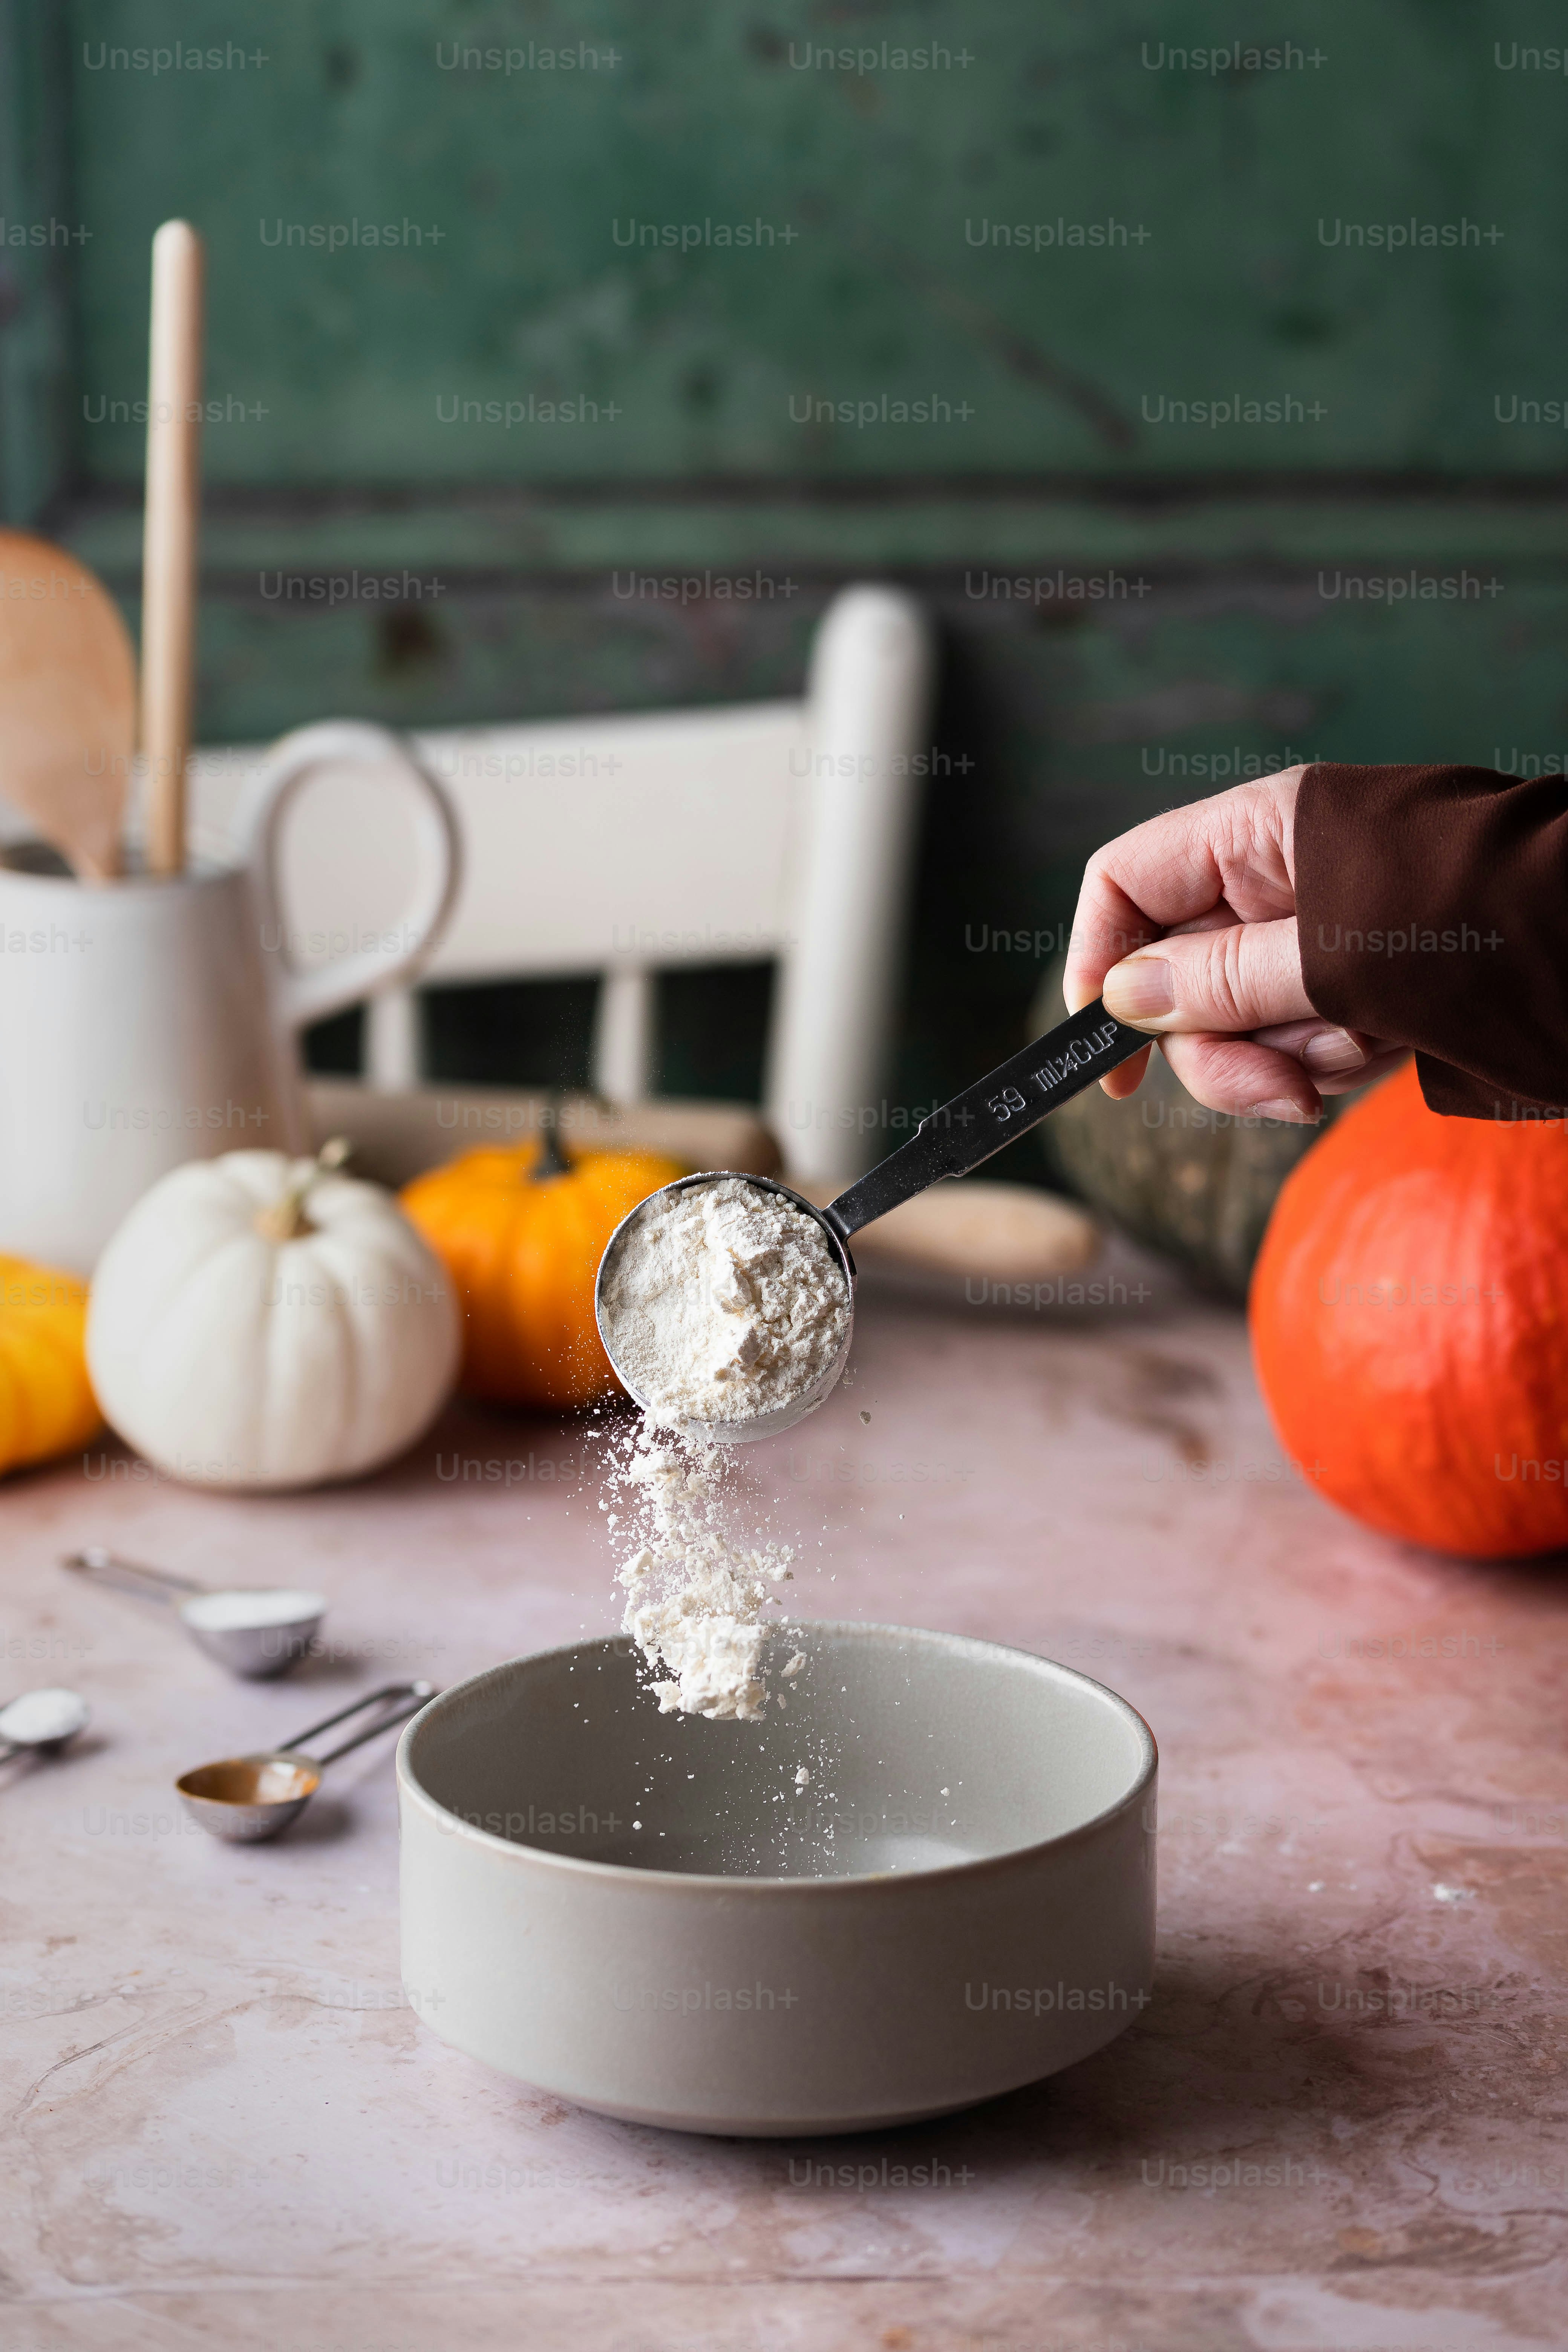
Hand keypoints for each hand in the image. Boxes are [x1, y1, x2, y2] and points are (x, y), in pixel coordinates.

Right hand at [1062, 767, 1406, 1119]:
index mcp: (1257, 832)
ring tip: (1371, 1043)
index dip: (1097, 966)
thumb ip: (1223, 979)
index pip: (1124, 884)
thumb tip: (1120, 998)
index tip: (1112, 1057)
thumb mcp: (1337, 953)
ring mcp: (1310, 929)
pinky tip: (1394, 1044)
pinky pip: (1301, 1039)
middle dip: (1224, 1048)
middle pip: (1179, 978)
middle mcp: (1272, 878)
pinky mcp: (1352, 978)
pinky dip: (1339, 1058)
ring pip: (1241, 1021)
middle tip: (1282, 1090)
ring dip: (1295, 1056)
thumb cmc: (1481, 915)